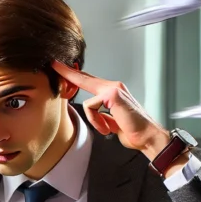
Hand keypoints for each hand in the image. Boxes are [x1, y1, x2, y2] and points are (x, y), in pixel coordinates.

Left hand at [51, 61, 170, 160]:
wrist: (147, 136)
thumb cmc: (132, 131)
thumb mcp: (112, 121)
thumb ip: (101, 114)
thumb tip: (93, 112)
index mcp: (112, 92)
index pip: (89, 81)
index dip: (74, 75)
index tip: (61, 68)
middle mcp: (113, 86)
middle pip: (84, 78)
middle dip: (67, 72)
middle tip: (53, 64)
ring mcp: (113, 89)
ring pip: (88, 101)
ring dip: (95, 120)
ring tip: (106, 129)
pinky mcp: (112, 95)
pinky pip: (91, 108)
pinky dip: (97, 122)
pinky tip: (108, 129)